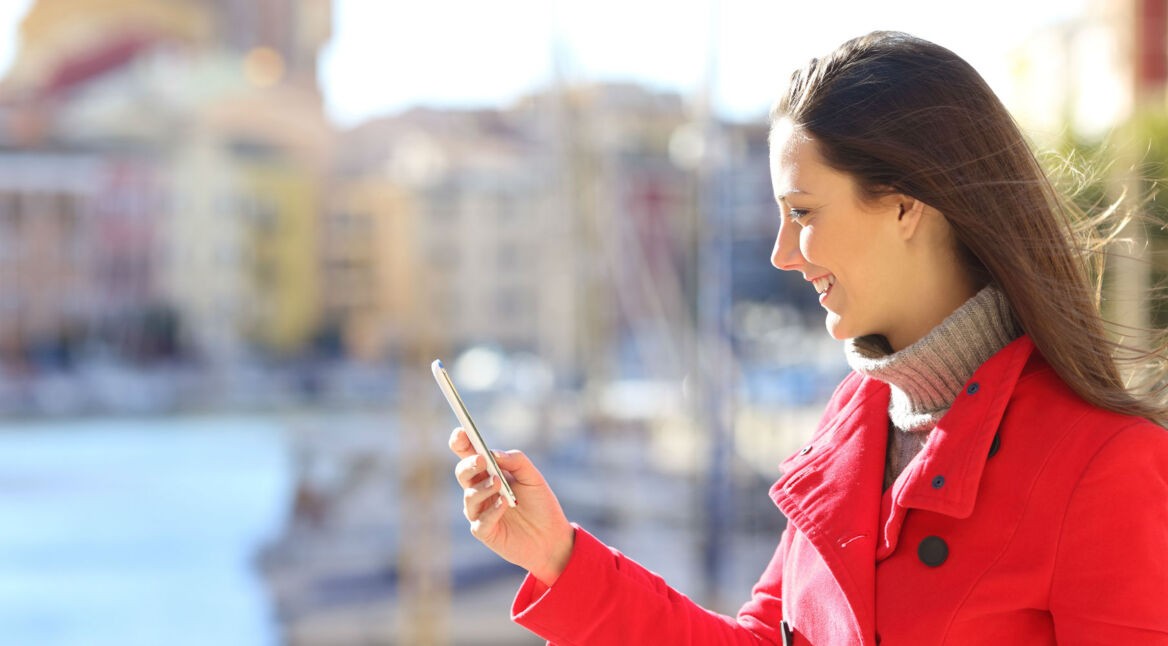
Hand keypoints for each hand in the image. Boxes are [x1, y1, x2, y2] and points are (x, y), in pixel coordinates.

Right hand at [449, 427, 574, 585]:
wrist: (552, 537)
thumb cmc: (541, 504)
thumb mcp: (533, 477)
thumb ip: (515, 461)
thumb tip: (492, 453)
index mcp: (489, 473)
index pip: (468, 455)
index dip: (461, 442)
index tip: (461, 432)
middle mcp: (480, 491)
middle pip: (462, 473)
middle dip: (469, 465)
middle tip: (481, 460)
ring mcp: (480, 512)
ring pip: (469, 496)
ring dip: (483, 488)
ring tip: (498, 484)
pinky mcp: (485, 532)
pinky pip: (480, 521)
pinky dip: (491, 511)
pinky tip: (504, 504)